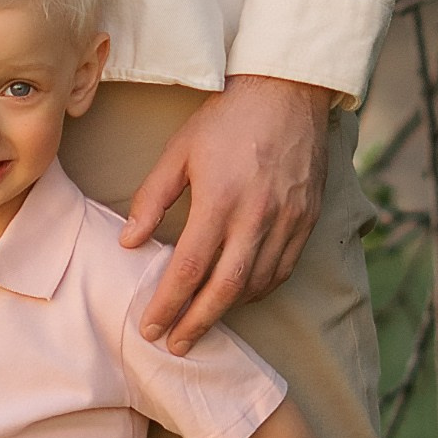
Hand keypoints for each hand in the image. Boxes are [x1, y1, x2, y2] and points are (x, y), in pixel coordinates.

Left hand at [120, 75, 330, 352]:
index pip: (189, 268)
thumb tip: (129, 243)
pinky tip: (239, 296)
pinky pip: (284, 268)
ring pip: (257, 283)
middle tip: (176, 346)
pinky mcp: (307, 219)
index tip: (150, 327)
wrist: (288, 91)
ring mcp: (288, 220)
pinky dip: (259, 290)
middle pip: (226, 288)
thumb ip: (152, 198)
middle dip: (198, 323)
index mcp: (220, 199)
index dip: (168, 304)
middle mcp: (257, 216)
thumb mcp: (178, 151)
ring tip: (202, 324)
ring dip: (228, 310)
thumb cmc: (226, 118)